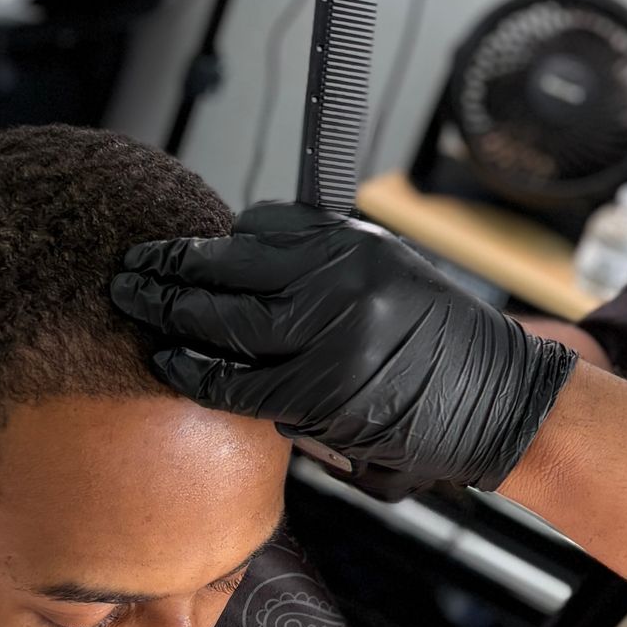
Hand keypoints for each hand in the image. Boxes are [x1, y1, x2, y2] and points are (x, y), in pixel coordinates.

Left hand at [110, 201, 576, 492]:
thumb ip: (321, 265)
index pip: (257, 227)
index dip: (210, 242)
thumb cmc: (441, 340)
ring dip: (168, 318)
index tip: (177, 250)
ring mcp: (329, 338)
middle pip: (226, 271)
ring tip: (135, 309)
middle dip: (166, 271)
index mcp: (355, 244)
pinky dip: (195, 375)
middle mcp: (341, 281)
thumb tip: (238, 262)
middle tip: (127, 272)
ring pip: (222, 326)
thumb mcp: (390, 273)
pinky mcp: (321, 394)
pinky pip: (237, 385)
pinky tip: (168, 366)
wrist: (499, 398)